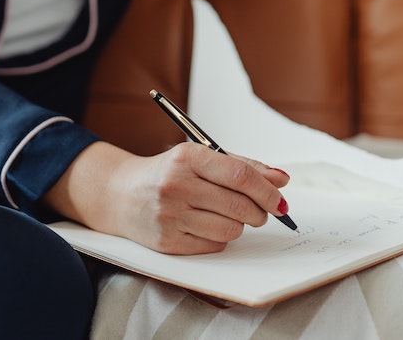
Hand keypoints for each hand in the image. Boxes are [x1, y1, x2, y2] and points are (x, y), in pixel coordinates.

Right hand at [44, 141, 291, 254]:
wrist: (120, 194)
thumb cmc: (169, 173)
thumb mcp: (201, 158)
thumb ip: (243, 166)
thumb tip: (282, 180)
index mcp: (187, 157)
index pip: (240, 176)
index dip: (268, 191)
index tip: (281, 200)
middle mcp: (177, 186)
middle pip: (239, 206)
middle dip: (260, 212)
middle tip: (261, 211)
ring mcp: (170, 216)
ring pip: (230, 229)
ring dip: (240, 225)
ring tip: (228, 214)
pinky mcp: (167, 242)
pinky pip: (214, 245)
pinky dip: (220, 236)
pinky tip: (207, 224)